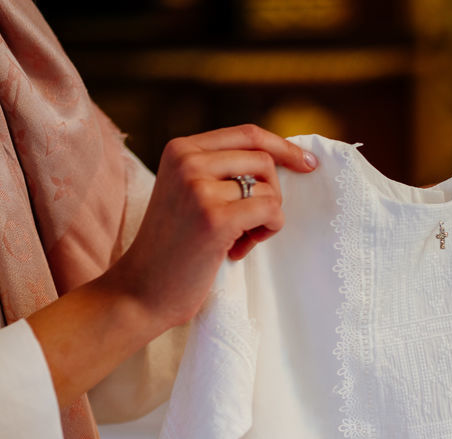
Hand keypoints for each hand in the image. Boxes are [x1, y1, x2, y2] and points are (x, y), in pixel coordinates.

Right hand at [106, 123, 319, 331]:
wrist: (142, 290)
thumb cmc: (173, 250)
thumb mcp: (187, 195)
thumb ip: (219, 173)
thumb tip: (277, 161)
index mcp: (181, 149)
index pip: (247, 134)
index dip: (283, 147)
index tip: (308, 164)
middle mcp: (188, 160)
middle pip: (263, 160)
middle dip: (271, 194)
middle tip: (252, 225)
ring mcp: (199, 187)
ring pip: (269, 189)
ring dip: (265, 219)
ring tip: (239, 241)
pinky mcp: (214, 218)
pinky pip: (270, 211)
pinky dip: (267, 231)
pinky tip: (241, 249)